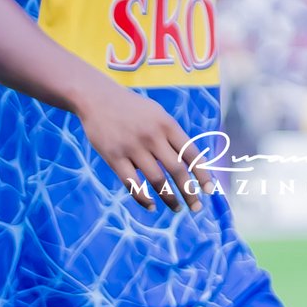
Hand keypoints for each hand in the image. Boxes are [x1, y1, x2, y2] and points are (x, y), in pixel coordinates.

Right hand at [74, 80, 211, 212]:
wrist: (97, 98)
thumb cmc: (132, 108)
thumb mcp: (157, 114)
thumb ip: (172, 136)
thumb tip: (190, 164)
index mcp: (167, 124)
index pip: (191, 153)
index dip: (202, 174)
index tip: (209, 190)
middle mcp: (152, 136)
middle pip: (177, 170)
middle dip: (190, 192)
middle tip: (196, 207)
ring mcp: (133, 147)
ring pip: (157, 180)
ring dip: (170, 198)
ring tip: (177, 208)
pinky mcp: (114, 157)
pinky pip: (132, 184)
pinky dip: (143, 198)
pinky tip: (151, 206)